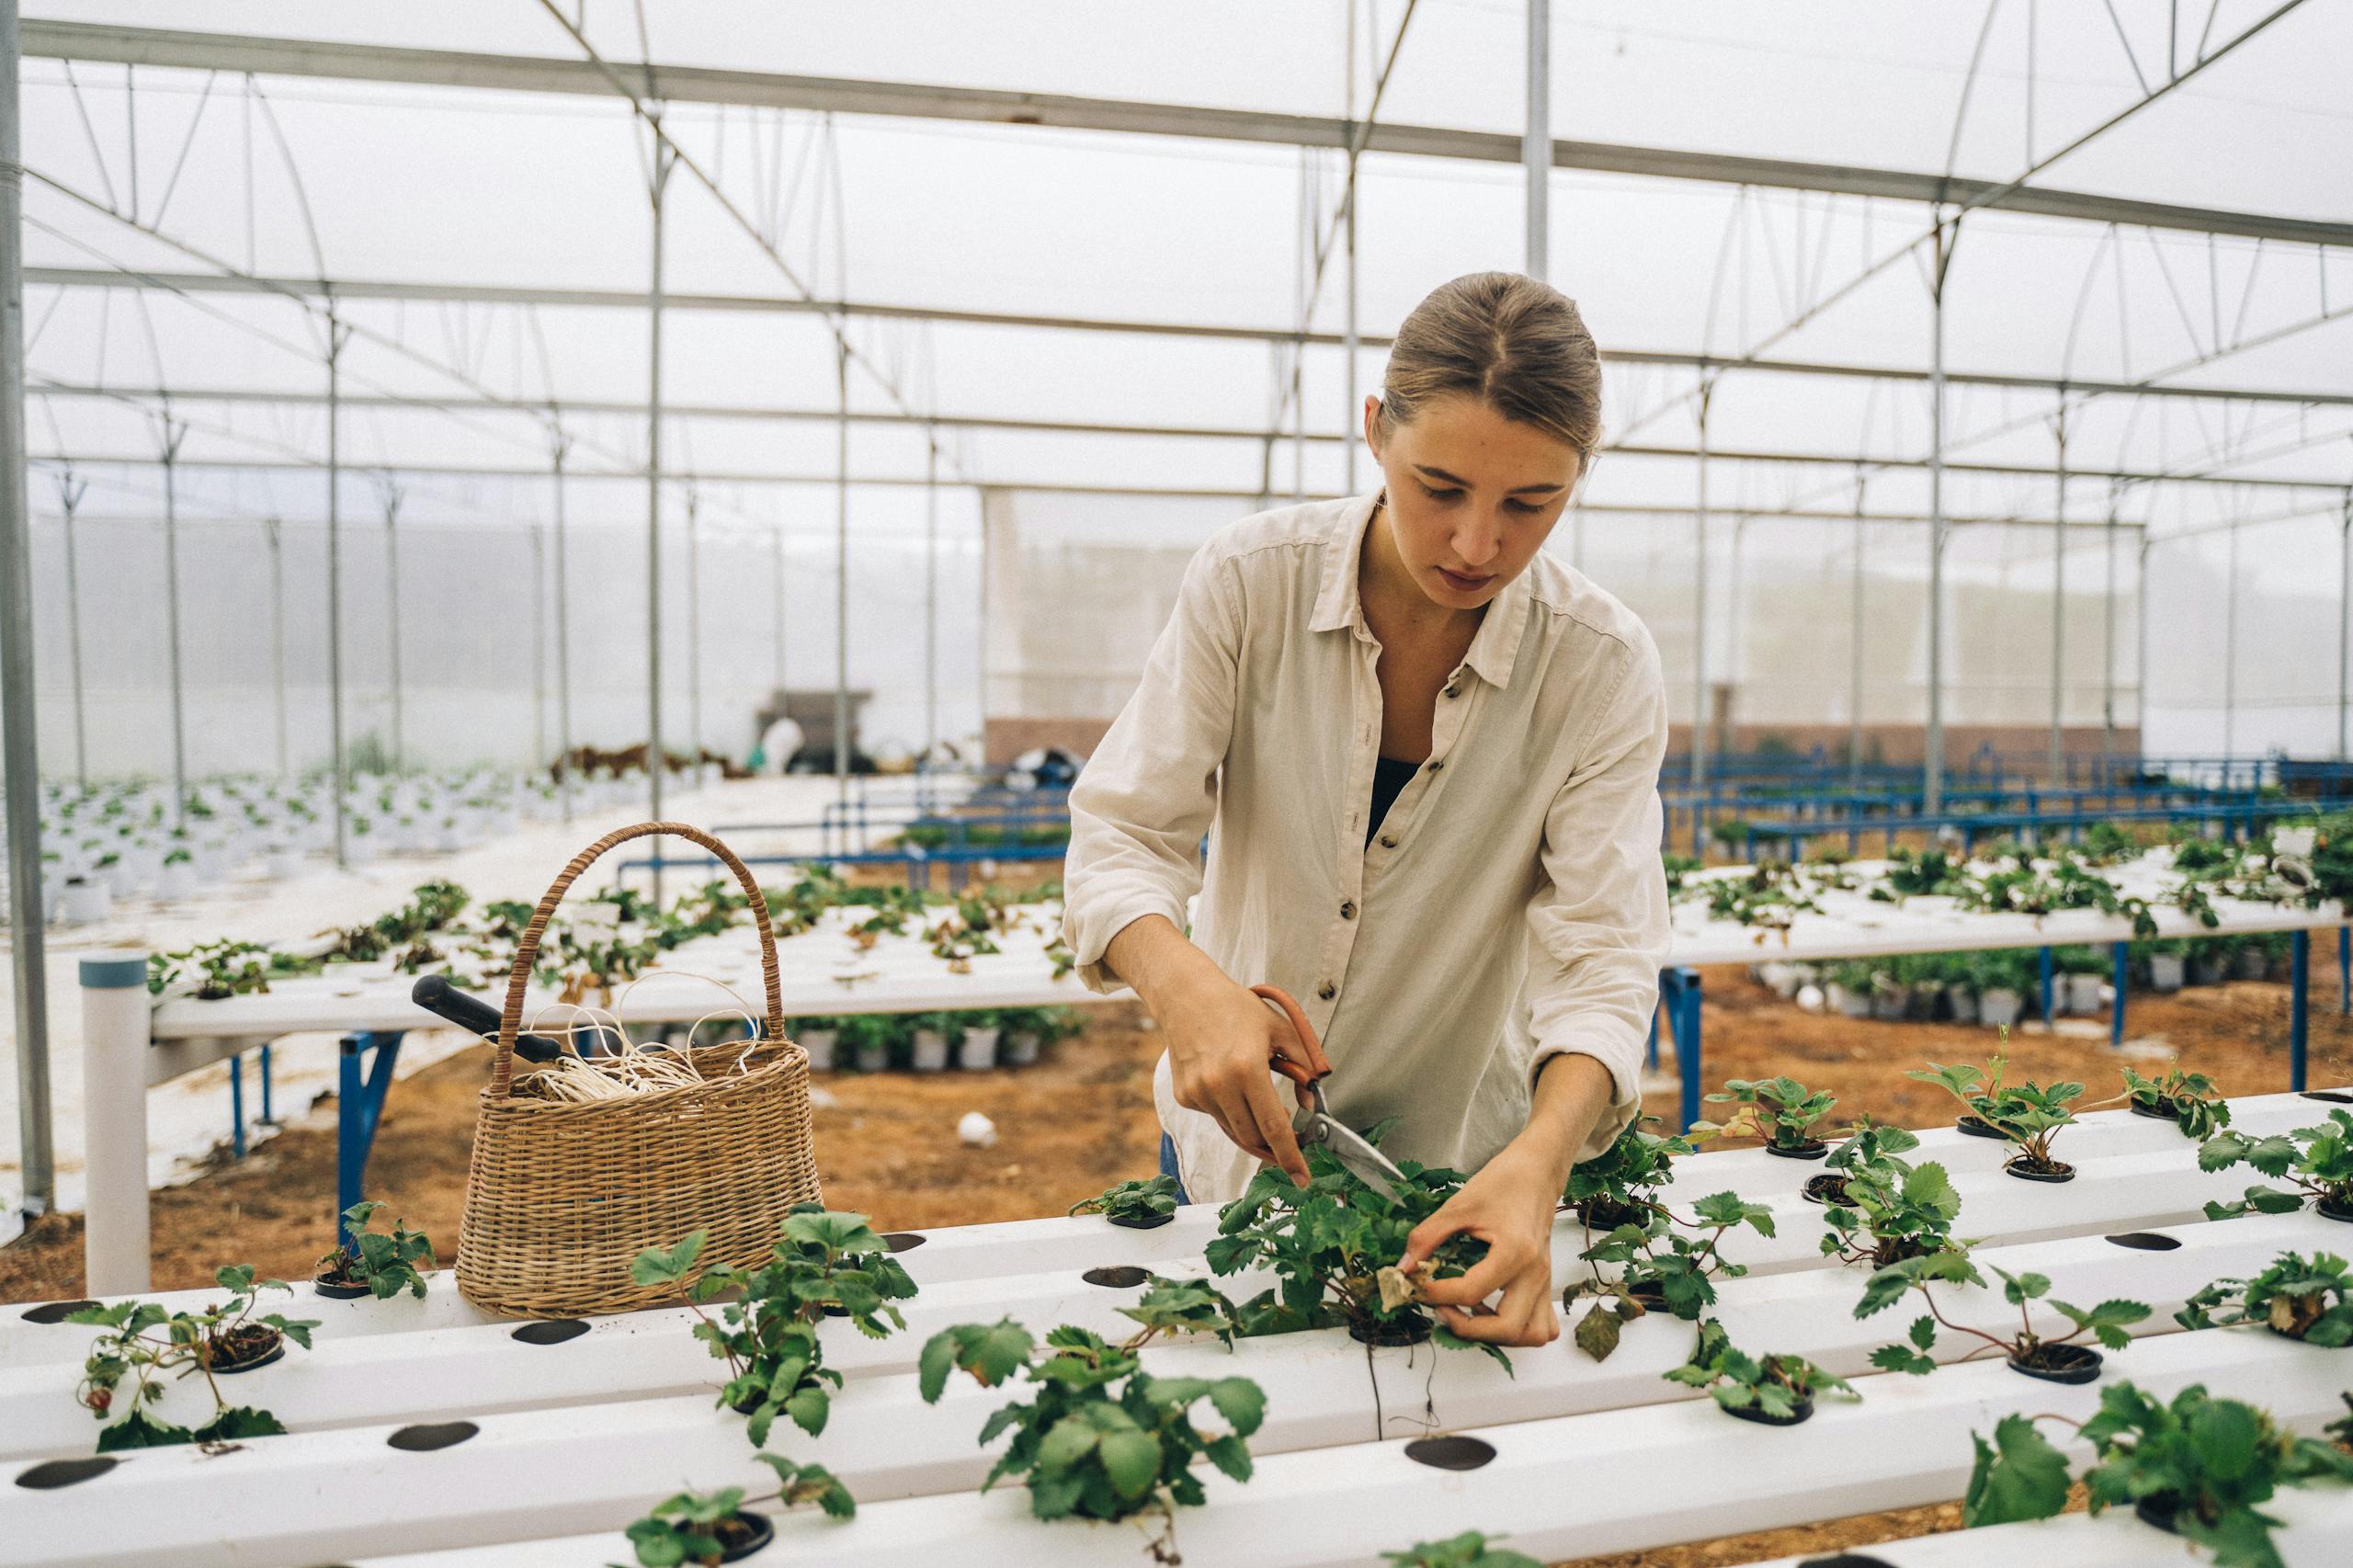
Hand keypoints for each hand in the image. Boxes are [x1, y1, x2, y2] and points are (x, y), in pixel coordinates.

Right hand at [1163, 974, 1319, 1185]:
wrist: (1186, 997)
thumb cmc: (1236, 1009)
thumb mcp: (1280, 1030)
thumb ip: (1304, 1065)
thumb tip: (1312, 1101)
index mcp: (1247, 1069)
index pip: (1274, 1127)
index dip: (1291, 1157)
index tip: (1302, 1178)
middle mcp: (1219, 1086)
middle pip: (1253, 1137)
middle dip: (1274, 1147)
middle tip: (1291, 1145)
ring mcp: (1198, 1093)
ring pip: (1234, 1131)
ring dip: (1253, 1131)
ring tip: (1264, 1111)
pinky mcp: (1184, 1096)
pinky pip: (1216, 1116)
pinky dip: (1231, 1112)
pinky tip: (1232, 1087)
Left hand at [1397, 1141, 1563, 1347]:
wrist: (1536, 1172)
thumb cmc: (1502, 1183)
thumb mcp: (1457, 1206)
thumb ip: (1427, 1238)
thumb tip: (1404, 1269)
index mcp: (1514, 1250)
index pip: (1471, 1291)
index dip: (1436, 1293)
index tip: (1417, 1284)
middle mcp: (1535, 1272)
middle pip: (1508, 1327)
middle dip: (1468, 1328)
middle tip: (1441, 1309)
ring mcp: (1545, 1281)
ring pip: (1532, 1334)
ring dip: (1497, 1335)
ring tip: (1468, 1314)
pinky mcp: (1546, 1284)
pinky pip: (1543, 1326)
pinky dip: (1519, 1330)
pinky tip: (1492, 1311)